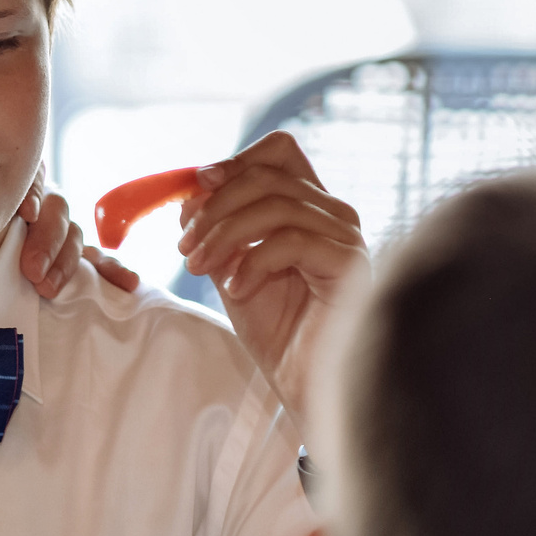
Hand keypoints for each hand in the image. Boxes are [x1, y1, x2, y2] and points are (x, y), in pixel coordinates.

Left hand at [19, 176, 139, 296]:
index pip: (32, 179)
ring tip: (47, 288)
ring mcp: (62, 228)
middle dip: (46, 242)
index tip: (28, 214)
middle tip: (32, 270)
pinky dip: (113, 270)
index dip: (33, 193)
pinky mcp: (77, 256)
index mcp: (17, 188)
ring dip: (64, 262)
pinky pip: (98, 261)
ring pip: (74, 236)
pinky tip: (130, 282)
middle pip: (56, 208)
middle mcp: (42, 201)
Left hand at [178, 131, 367, 428]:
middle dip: (214, 206)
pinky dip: (252, 261)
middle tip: (185, 247)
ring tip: (199, 268)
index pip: (279, 151)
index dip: (233, 161)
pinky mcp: (351, 265)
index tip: (197, 187)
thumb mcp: (231, 268)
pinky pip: (293, 241)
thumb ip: (215, 229)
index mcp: (308, 207)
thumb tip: (188, 196)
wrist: (304, 383)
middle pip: (268, 174)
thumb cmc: (276, 329)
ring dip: (224, 235)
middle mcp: (334, 215)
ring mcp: (347, 238)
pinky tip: (236, 289)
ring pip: (276, 205)